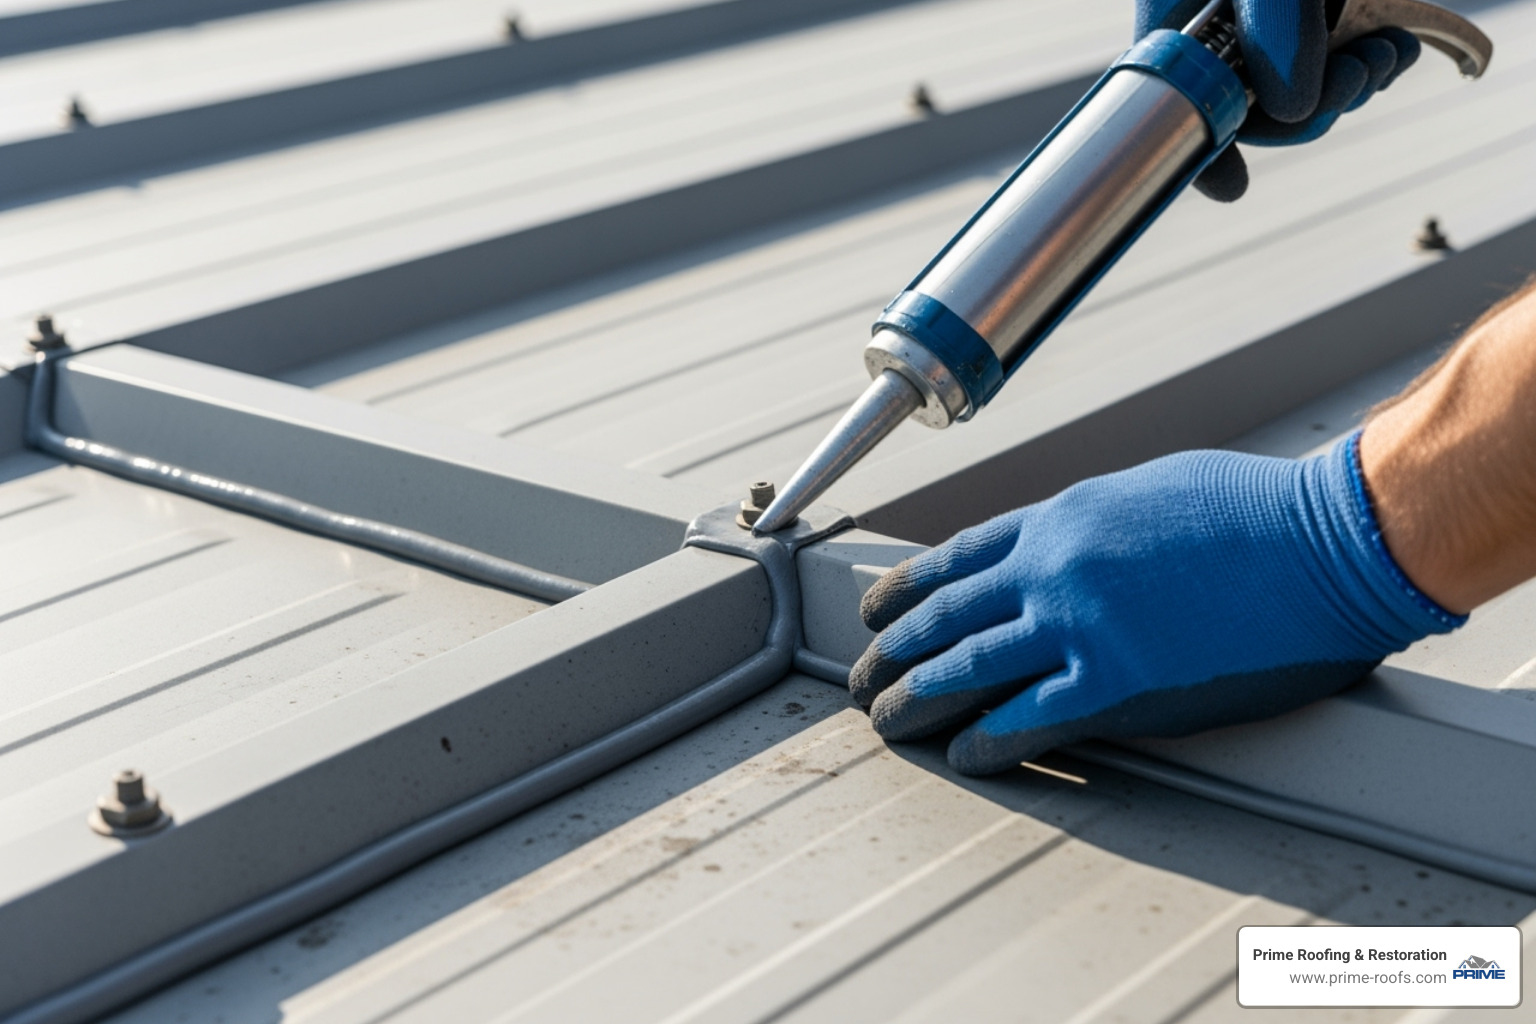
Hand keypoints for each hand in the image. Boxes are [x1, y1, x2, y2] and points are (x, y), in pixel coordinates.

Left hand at [849, 436, 1461, 775]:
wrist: (1330, 541)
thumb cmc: (1259, 511)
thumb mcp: (1153, 492)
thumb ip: (1094, 524)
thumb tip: (1066, 546)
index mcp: (1062, 516)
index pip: (957, 557)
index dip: (907, 589)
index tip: (874, 611)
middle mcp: (1052, 567)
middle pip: (945, 616)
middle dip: (893, 651)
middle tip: (860, 679)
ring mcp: (1079, 625)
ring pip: (965, 667)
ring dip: (914, 698)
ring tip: (884, 720)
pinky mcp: (1118, 684)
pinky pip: (1026, 720)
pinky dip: (984, 741)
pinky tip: (959, 756)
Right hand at [1135, 0, 1421, 199]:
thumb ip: (1278, 34)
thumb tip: (1296, 111)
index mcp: (1181, 11)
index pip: (1175, 96)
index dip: (1202, 145)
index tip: (1232, 184)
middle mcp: (1218, 22)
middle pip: (1246, 104)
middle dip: (1307, 109)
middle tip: (1360, 82)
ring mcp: (1266, 25)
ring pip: (1295, 89)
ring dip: (1350, 86)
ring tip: (1387, 57)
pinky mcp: (1314, 21)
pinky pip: (1330, 63)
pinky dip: (1366, 63)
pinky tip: (1390, 48)